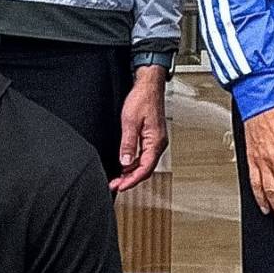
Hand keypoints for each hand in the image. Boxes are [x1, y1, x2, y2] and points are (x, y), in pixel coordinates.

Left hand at [111, 66, 168, 192]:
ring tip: (117, 178)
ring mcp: (156, 141)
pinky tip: (124, 165)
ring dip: (131, 172)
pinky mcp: (152, 138)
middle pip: (145, 169)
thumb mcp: (130, 122)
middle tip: (115, 185)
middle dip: (130, 180)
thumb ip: (128, 144)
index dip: (131, 180)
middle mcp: (158, 144)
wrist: (149, 86)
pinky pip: (144, 156)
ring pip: (144, 164)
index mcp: (156, 142)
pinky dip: (134, 163)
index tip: (119, 186)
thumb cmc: (143, 99)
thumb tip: (125, 162)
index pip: (144, 169)